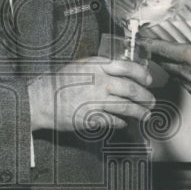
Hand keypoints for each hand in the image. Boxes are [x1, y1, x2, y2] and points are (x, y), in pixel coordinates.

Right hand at [28, 57, 153, 132]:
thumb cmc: (58, 82)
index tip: (148, 80)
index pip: (128, 67)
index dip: (142, 74)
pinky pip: (113, 121)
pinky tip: (123, 123)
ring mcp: (95, 100)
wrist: (39, 99)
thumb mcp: (79, 66)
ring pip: (126, 107)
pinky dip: (121, 123)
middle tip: (151, 102)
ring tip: (145, 115)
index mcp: (96, 66)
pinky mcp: (90, 117)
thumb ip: (99, 68)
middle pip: (132, 89)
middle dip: (146, 97)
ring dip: (139, 112)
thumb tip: (120, 72)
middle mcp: (98, 82)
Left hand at [143, 14, 190, 110]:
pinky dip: (174, 72)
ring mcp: (188, 83)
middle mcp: (184, 71)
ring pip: (169, 71)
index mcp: (189, 57)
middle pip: (162, 61)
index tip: (139, 40)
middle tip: (146, 47)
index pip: (162, 48)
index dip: (149, 43)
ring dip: (162, 63)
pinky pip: (178, 79)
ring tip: (160, 57)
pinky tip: (180, 71)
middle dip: (152, 54)